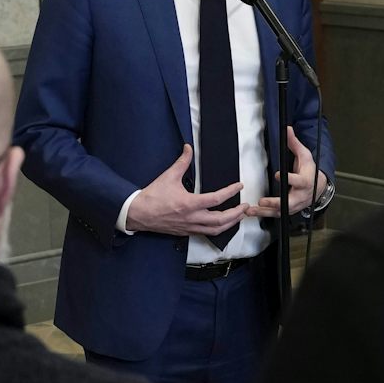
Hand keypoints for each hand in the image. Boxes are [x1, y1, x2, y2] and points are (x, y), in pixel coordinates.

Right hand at [126, 145, 244, 236]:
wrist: (137, 214)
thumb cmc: (152, 196)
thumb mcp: (168, 176)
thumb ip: (182, 162)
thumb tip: (188, 148)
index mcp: (189, 204)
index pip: (217, 199)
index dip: (231, 192)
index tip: (239, 186)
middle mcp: (192, 218)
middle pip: (221, 220)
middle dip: (237, 214)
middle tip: (246, 207)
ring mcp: (189, 227)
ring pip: (216, 230)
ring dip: (230, 224)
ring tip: (238, 216)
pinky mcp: (186, 232)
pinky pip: (206, 233)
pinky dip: (218, 229)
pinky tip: (222, 224)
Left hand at [246, 127, 320, 215]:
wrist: (317, 187)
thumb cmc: (310, 171)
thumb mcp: (305, 155)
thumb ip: (295, 144)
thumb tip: (288, 130)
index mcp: (305, 181)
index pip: (299, 181)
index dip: (290, 179)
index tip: (278, 175)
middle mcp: (300, 195)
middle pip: (289, 202)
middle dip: (275, 203)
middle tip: (262, 201)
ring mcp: (294, 205)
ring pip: (280, 211)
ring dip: (265, 211)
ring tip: (251, 210)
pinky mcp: (288, 210)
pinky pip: (276, 214)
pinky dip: (264, 214)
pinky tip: (252, 212)